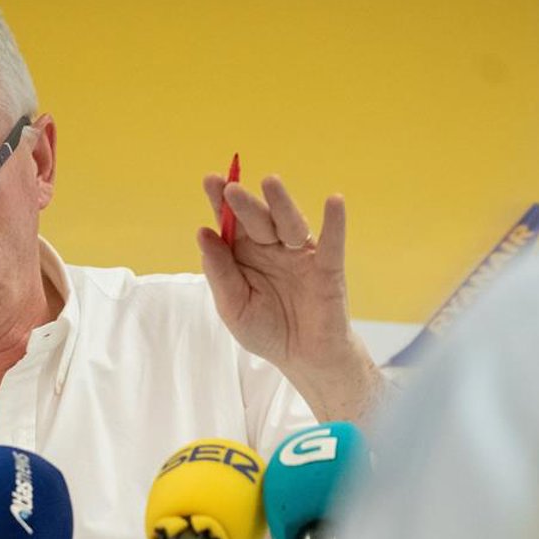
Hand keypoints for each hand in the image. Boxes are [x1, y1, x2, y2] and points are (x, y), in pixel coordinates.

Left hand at [197, 174, 379, 421]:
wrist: (304, 359)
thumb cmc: (266, 331)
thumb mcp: (233, 307)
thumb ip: (220, 273)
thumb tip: (203, 233)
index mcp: (244, 254)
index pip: (231, 223)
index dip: (221, 202)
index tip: (210, 180)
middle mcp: (272, 247)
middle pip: (258, 220)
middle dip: (245, 204)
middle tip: (232, 188)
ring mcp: (301, 254)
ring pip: (290, 224)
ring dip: (281, 203)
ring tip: (271, 182)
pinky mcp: (328, 267)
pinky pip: (332, 242)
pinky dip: (335, 222)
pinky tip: (334, 201)